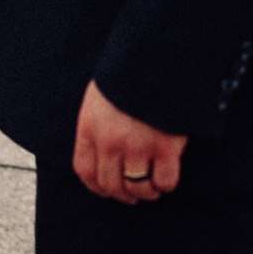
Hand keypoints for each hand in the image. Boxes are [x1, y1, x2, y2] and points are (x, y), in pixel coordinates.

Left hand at [72, 80, 187, 203]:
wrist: (156, 58)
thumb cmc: (128, 76)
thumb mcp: (99, 97)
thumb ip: (97, 125)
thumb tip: (102, 152)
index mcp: (89, 127)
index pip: (85, 170)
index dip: (97, 187)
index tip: (109, 190)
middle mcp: (109, 141)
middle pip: (111, 184)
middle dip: (124, 194)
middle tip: (135, 194)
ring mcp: (137, 146)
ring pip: (138, 187)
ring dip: (146, 192)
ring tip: (153, 187)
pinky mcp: (165, 147)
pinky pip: (164, 181)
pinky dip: (166, 184)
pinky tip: (167, 176)